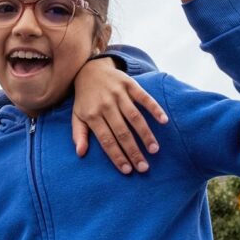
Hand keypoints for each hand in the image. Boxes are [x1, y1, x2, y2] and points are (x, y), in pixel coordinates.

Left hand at [72, 57, 168, 173]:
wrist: (90, 69)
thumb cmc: (85, 98)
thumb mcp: (77, 116)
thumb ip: (79, 134)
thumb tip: (80, 153)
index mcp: (92, 115)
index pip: (106, 140)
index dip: (117, 156)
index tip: (127, 170)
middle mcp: (106, 105)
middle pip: (122, 132)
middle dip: (133, 151)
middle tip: (144, 167)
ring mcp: (118, 94)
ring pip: (134, 117)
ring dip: (145, 134)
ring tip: (154, 150)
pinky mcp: (129, 84)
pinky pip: (144, 97)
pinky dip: (154, 108)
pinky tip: (163, 121)